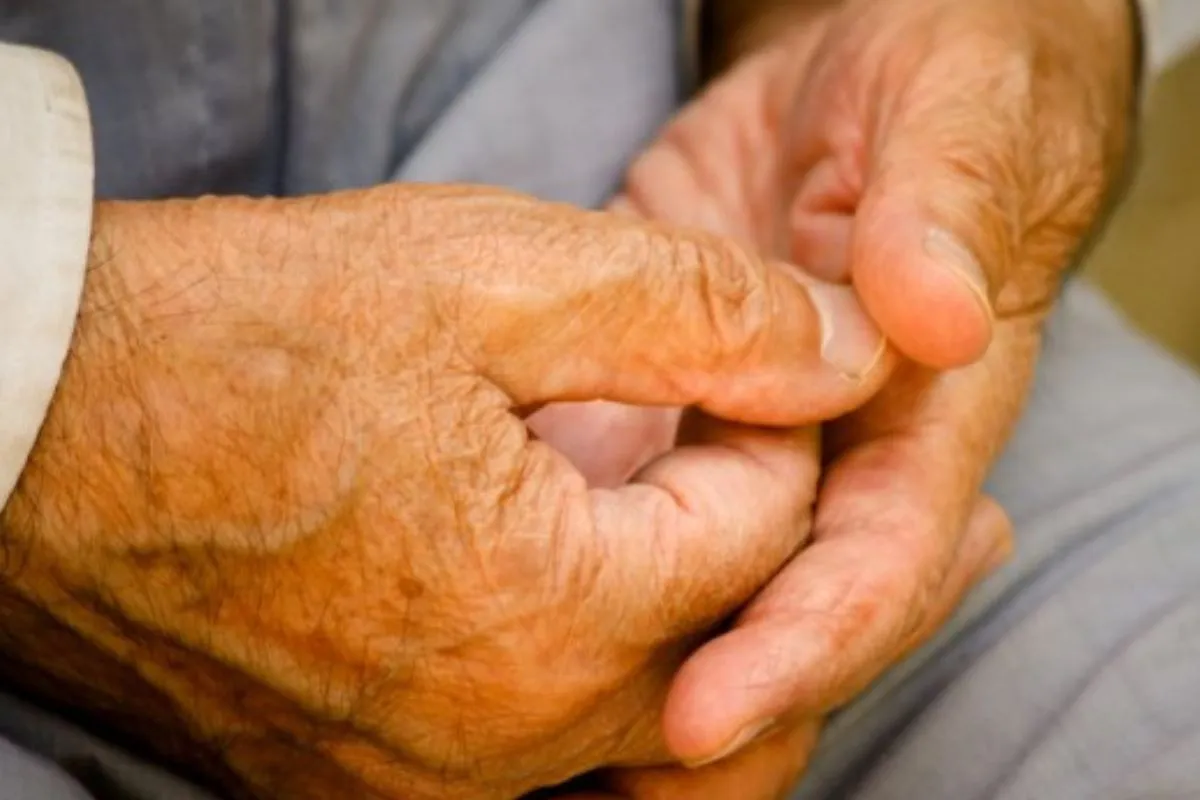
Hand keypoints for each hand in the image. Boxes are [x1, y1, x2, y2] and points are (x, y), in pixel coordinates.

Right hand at [0, 185, 888, 798]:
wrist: (29, 427)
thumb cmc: (237, 337)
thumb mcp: (486, 274)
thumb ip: (701, 313)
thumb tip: (851, 349)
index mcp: (551, 617)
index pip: (768, 533)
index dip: (788, 430)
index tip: (772, 366)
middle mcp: (503, 744)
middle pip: (736, 658)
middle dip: (793, 551)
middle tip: (863, 489)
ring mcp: (429, 786)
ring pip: (652, 730)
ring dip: (717, 630)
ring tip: (756, 547)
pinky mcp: (370, 783)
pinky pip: (548, 758)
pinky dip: (612, 684)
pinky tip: (620, 608)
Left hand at [582, 0, 1136, 792]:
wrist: (866, 66)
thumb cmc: (940, 77)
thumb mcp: (959, 113)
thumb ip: (949, 207)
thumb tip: (938, 316)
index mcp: (925, 411)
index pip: (875, 557)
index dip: (802, 641)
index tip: (700, 713)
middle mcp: (840, 449)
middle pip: (791, 614)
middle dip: (713, 709)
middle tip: (604, 790)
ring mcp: (751, 435)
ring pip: (705, 583)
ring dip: (638, 673)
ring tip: (547, 770)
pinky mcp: (675, 399)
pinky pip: (634, 503)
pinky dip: (585, 570)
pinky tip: (508, 619)